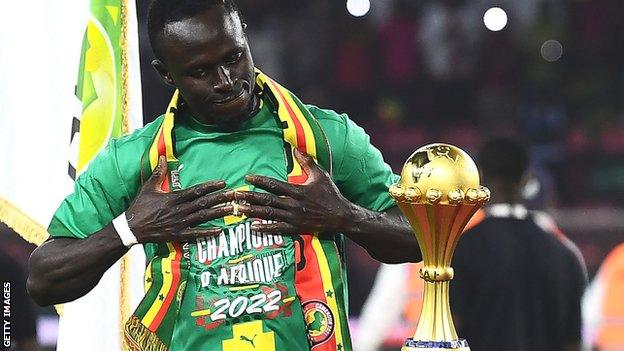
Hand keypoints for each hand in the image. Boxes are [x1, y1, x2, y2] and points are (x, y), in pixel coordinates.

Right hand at [125, 156, 234, 242]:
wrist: (132, 228)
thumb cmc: (140, 206)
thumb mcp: (148, 187)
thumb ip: (158, 173)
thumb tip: (161, 157)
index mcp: (174, 197)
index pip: (196, 190)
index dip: (211, 186)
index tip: (223, 183)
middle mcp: (179, 210)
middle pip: (204, 202)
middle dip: (221, 198)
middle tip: (235, 195)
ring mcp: (180, 223)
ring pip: (203, 216)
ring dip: (219, 213)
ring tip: (232, 209)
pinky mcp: (178, 235)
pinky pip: (196, 233)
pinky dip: (208, 232)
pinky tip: (220, 230)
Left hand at [236, 148, 353, 233]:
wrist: (341, 216)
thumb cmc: (330, 194)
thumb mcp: (320, 175)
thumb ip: (307, 162)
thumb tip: (295, 149)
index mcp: (297, 190)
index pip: (274, 184)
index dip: (260, 181)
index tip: (247, 178)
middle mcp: (293, 204)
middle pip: (267, 200)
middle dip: (249, 197)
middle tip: (235, 195)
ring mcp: (294, 217)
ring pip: (269, 214)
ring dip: (252, 212)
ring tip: (238, 209)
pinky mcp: (296, 228)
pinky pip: (278, 229)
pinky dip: (265, 228)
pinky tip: (253, 227)